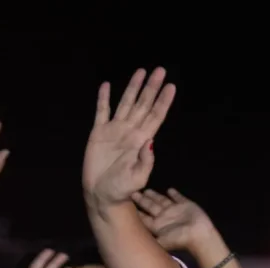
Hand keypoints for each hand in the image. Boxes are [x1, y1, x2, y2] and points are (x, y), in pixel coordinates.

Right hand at [84, 68, 176, 204]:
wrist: (102, 195)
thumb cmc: (122, 190)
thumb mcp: (137, 179)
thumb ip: (145, 162)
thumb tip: (150, 142)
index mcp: (142, 141)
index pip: (155, 116)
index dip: (163, 101)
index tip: (171, 86)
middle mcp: (131, 132)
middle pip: (143, 104)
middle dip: (151, 87)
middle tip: (160, 70)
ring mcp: (114, 130)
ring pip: (126, 103)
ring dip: (133, 87)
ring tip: (141, 71)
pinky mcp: (98, 133)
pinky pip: (101, 112)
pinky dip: (103, 98)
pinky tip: (106, 85)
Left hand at [131, 188, 216, 252]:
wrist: (200, 235)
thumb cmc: (180, 238)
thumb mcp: (161, 241)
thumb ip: (149, 239)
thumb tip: (132, 240)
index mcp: (157, 226)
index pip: (143, 217)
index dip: (135, 212)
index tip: (126, 204)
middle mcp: (164, 217)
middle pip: (150, 207)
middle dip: (142, 200)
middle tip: (133, 193)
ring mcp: (175, 211)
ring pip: (162, 201)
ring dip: (155, 196)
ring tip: (146, 190)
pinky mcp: (186, 205)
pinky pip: (178, 198)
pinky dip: (174, 194)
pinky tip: (169, 189)